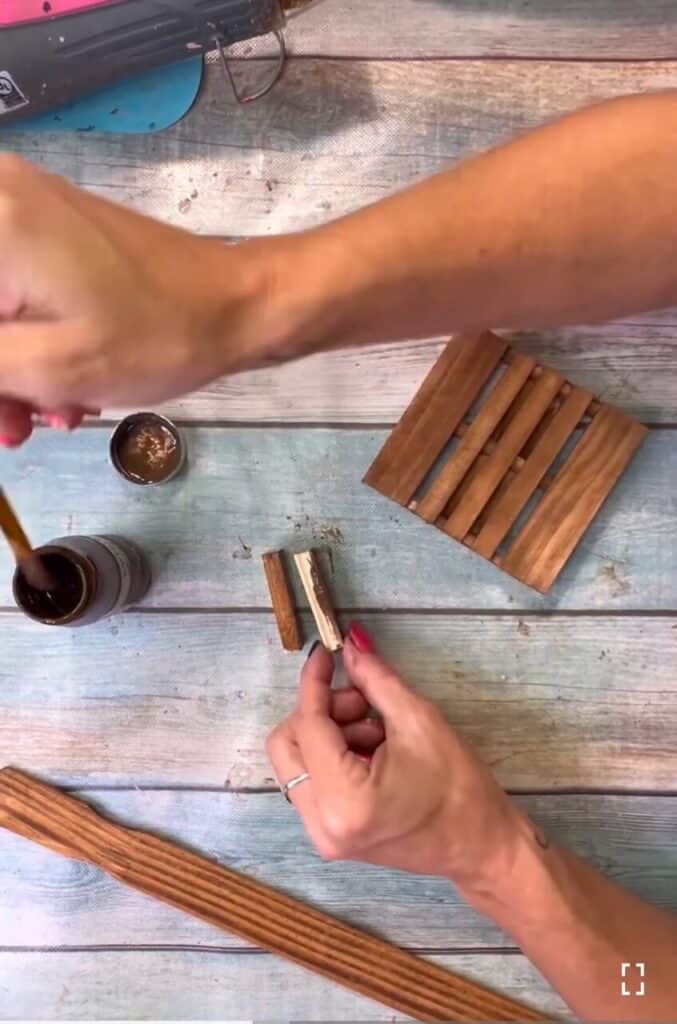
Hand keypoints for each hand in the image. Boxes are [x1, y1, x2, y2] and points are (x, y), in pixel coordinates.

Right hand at [0, 155, 277, 443]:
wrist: (237, 305)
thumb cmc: (154, 336)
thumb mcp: (45, 366)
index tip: (5, 401)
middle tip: (11, 427)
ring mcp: (21, 207)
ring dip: (3, 369)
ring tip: (41, 418)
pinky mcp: (47, 227)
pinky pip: (8, 289)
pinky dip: (23, 341)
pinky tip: (59, 389)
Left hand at [266, 623, 535, 892]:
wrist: (480, 847)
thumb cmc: (459, 789)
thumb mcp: (418, 721)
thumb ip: (375, 679)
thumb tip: (350, 645)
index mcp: (344, 800)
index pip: (309, 724)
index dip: (315, 682)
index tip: (326, 652)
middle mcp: (321, 824)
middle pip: (287, 744)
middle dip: (320, 712)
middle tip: (363, 703)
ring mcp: (322, 834)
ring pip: (297, 761)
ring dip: (328, 733)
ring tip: (378, 731)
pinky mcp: (330, 835)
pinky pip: (311, 780)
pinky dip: (332, 755)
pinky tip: (372, 750)